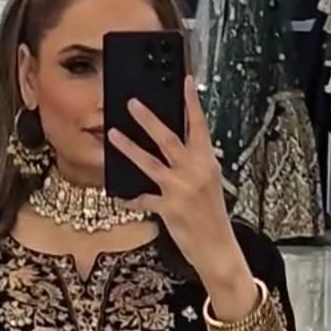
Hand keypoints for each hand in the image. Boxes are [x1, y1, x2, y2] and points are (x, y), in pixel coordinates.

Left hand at [108, 76, 256, 309]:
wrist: (217, 248)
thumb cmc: (214, 218)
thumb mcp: (211, 185)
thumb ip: (198, 165)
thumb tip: (186, 148)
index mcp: (207, 162)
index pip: (199, 126)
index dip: (192, 103)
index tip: (185, 81)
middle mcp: (194, 171)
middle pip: (168, 138)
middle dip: (148, 119)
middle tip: (132, 103)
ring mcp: (180, 189)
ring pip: (149, 163)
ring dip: (129, 148)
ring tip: (113, 135)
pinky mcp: (168, 209)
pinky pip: (143, 200)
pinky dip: (131, 199)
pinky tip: (119, 197)